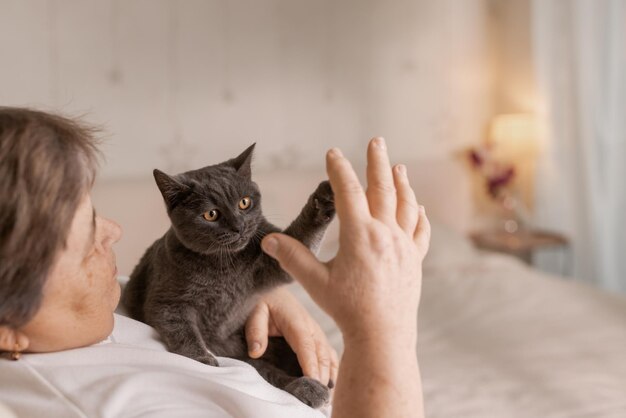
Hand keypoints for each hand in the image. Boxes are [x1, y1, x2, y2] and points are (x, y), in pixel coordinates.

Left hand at [244, 286, 338, 386]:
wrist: (273, 289)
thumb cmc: (263, 301)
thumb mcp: (254, 311)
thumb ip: (255, 330)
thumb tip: (256, 352)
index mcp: (297, 321)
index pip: (306, 346)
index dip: (311, 365)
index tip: (313, 382)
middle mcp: (311, 327)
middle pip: (321, 354)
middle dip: (322, 375)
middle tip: (318, 396)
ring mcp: (316, 332)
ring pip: (329, 356)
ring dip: (330, 374)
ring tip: (325, 394)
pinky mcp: (317, 336)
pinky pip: (330, 354)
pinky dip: (333, 369)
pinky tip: (330, 383)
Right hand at [260, 137, 429, 344]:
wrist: (383, 335)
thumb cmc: (347, 309)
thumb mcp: (315, 283)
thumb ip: (292, 258)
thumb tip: (268, 240)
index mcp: (360, 235)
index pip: (348, 192)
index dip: (339, 169)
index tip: (333, 153)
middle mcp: (385, 234)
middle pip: (383, 189)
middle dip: (378, 162)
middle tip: (377, 141)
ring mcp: (404, 246)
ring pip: (405, 205)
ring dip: (402, 183)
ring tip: (399, 167)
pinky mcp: (414, 260)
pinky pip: (420, 231)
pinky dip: (419, 215)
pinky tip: (418, 207)